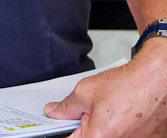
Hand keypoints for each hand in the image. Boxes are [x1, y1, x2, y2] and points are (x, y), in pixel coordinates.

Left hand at [44, 40, 166, 135]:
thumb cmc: (128, 85)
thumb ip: (65, 107)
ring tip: (111, 111)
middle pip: (92, 137)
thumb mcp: (84, 92)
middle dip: (85, 126)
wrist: (157, 80)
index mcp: (99, 137)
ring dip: (105, 127)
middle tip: (89, 112)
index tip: (61, 125)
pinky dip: (122, 127)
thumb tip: (54, 112)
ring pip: (109, 136)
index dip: (64, 130)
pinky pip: (127, 135)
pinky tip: (124, 114)